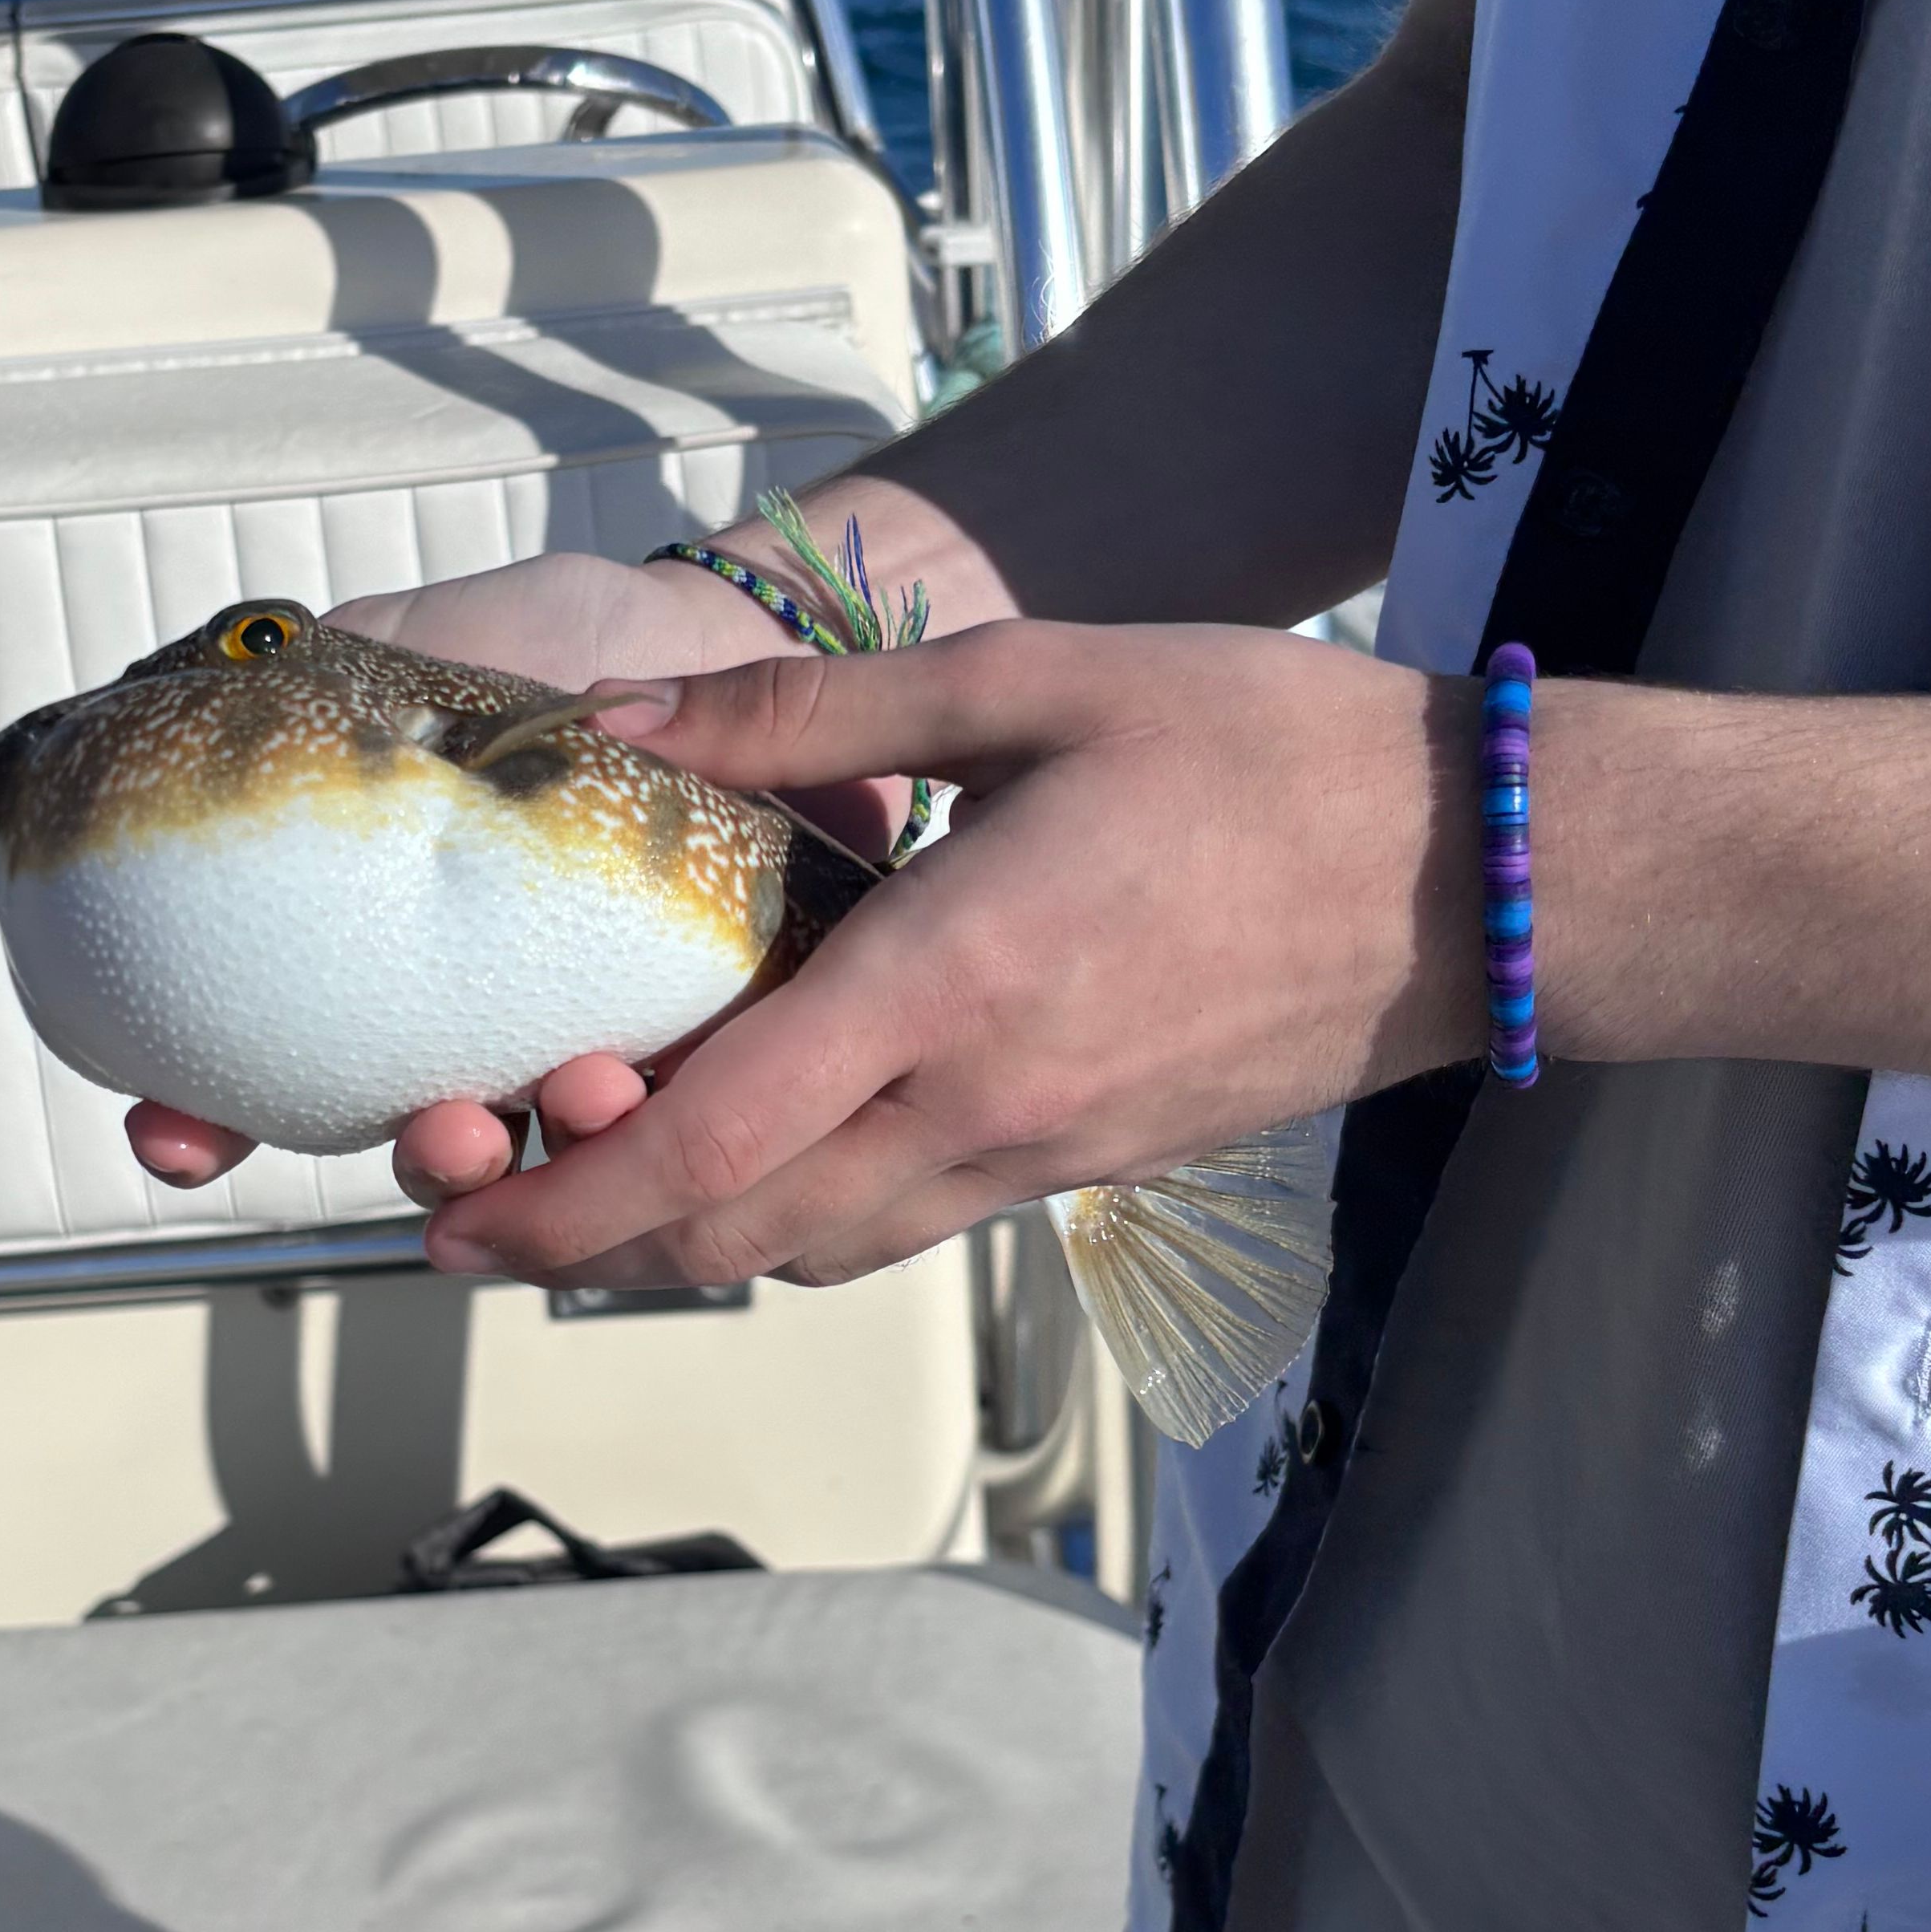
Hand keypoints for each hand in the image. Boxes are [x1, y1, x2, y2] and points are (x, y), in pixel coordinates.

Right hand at [122, 544, 875, 1190]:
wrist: (727, 638)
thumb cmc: (563, 644)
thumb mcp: (411, 651)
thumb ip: (308, 701)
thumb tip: (175, 735)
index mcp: (378, 951)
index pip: (261, 1068)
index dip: (197, 1122)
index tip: (178, 1141)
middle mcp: (472, 1020)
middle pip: (421, 1150)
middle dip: (424, 1165)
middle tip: (446, 1132)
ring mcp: (582, 1042)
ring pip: (550, 1163)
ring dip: (556, 1157)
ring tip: (582, 1095)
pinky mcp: (698, 1048)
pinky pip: (674, 1130)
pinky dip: (657, 1130)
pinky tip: (653, 1082)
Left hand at [404, 622, 1481, 1291]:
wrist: (1479, 874)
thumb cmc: (1264, 751)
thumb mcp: (1029, 681)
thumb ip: (807, 714)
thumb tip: (620, 724)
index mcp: (948, 985)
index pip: (712, 1145)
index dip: (564, 1202)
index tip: (451, 1213)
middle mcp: (981, 1108)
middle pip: (732, 1236)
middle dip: (581, 1243)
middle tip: (470, 1204)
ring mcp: (1038, 1156)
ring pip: (810, 1250)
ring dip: (681, 1240)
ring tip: (586, 1179)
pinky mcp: (1083, 1166)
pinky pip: (898, 1226)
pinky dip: (791, 1217)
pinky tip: (755, 1145)